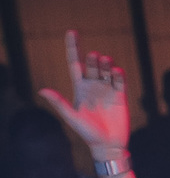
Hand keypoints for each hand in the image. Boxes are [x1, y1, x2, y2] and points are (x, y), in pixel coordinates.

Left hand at [39, 31, 129, 157]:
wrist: (108, 145)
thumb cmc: (87, 133)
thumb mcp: (71, 117)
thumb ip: (59, 103)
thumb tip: (41, 90)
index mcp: (80, 88)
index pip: (74, 63)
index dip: (73, 47)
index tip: (72, 31)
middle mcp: (93, 86)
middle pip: (92, 64)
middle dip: (93, 58)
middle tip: (95, 57)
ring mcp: (107, 90)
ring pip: (106, 69)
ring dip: (106, 63)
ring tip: (106, 62)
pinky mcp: (120, 96)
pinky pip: (120, 80)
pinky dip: (118, 73)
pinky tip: (117, 71)